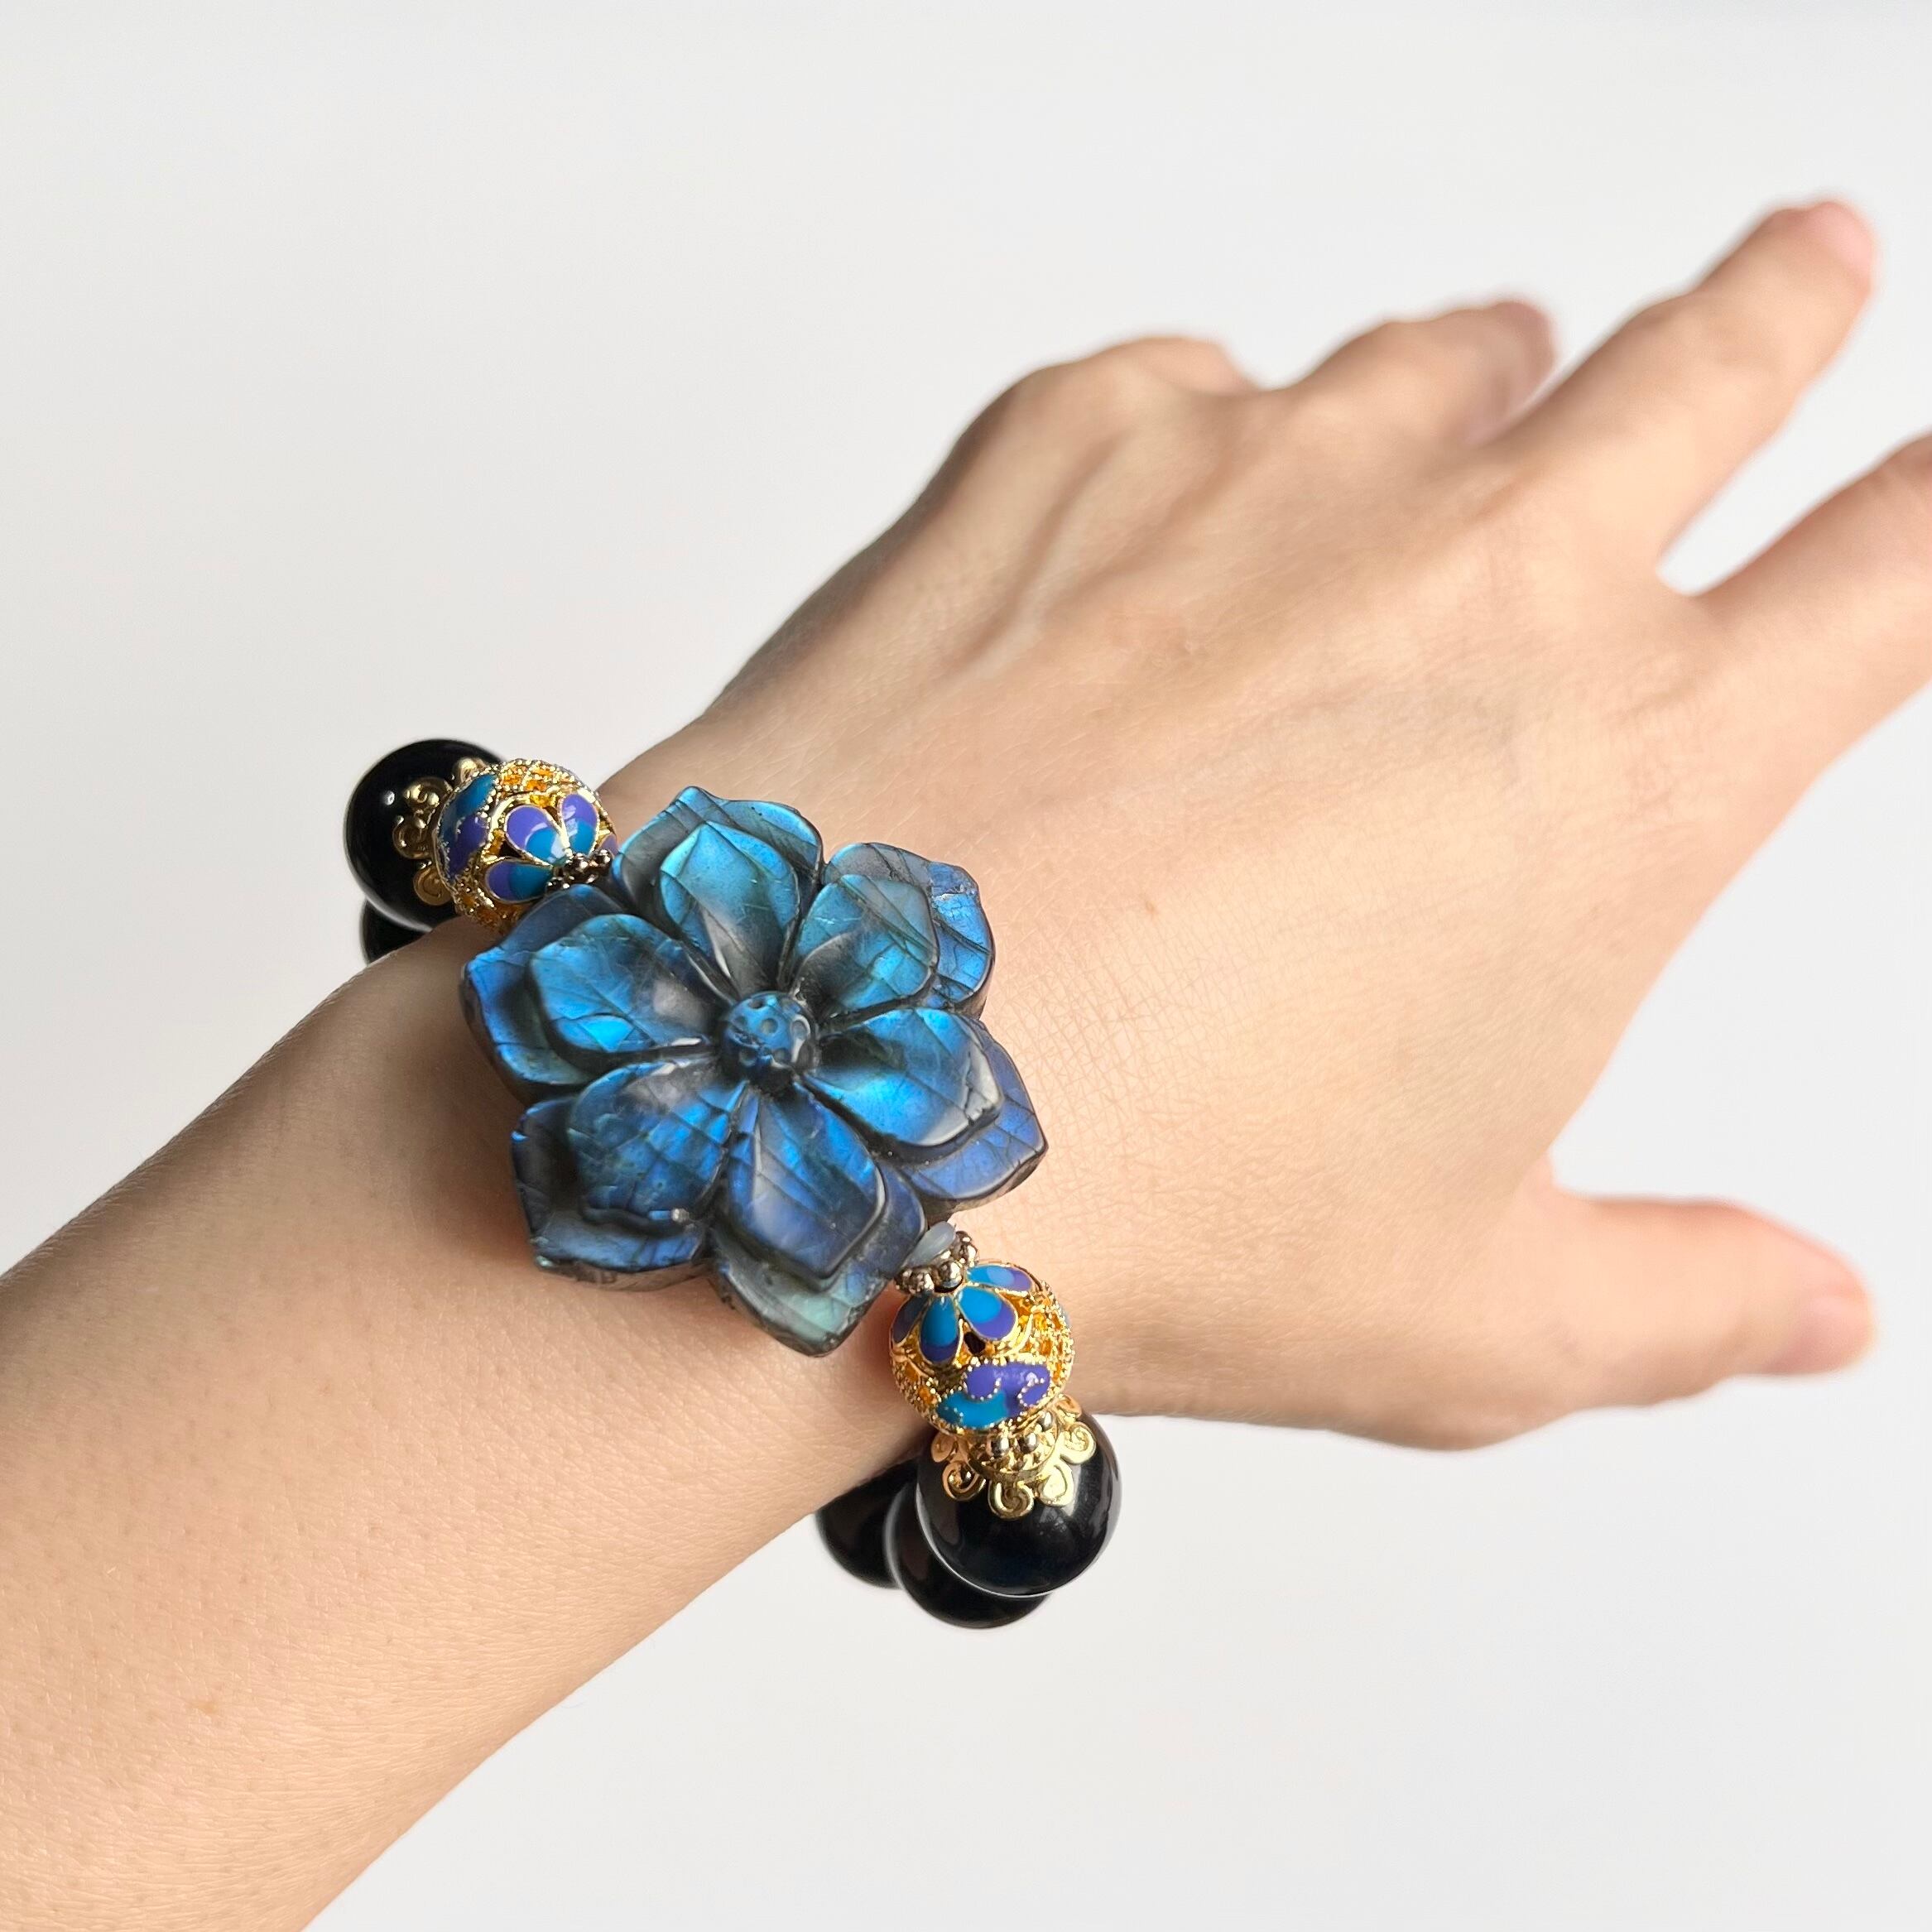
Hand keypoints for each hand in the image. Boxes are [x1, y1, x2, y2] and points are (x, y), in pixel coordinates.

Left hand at [600, 200, 1915, 1445]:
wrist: (819, 1094)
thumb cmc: (1139, 1205)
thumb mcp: (1463, 1321)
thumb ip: (1676, 1302)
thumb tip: (1810, 1309)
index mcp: (1623, 773)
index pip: (1890, 578)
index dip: (1930, 516)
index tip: (1928, 482)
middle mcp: (1471, 580)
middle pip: (1705, 366)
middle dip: (1774, 312)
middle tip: (1807, 265)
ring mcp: (1264, 483)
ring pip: (1442, 362)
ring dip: (1483, 379)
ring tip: (1486, 398)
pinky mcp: (1066, 445)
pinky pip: (1190, 382)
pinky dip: (1213, 430)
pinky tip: (1185, 507)